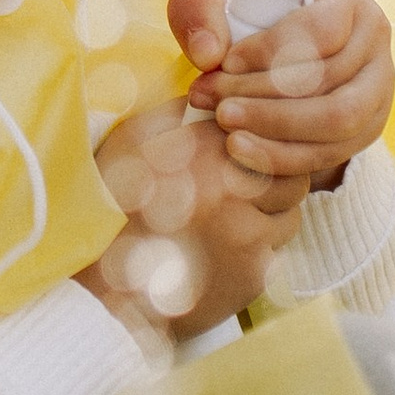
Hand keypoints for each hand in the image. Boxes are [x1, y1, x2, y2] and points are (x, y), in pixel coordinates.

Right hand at [81, 92, 310, 342]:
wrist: (103, 295)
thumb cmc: (112, 212)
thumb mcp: (130, 145)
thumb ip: (176, 113)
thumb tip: (216, 99)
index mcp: (201, 148)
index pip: (262, 126)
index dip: (255, 136)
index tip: (242, 147)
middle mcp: (231, 187)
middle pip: (288, 167)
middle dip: (271, 173)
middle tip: (245, 183)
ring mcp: (248, 233)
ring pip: (291, 209)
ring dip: (270, 211)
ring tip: (235, 217)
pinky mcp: (256, 273)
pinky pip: (277, 248)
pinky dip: (259, 246)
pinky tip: (226, 248)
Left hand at [170, 0, 394, 193]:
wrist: (277, 56)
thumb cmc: (248, 19)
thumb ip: (200, 6)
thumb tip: (208, 52)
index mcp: (348, 2)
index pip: (320, 29)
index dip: (271, 50)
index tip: (225, 63)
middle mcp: (373, 45)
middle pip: (329, 80)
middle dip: (265, 96)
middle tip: (215, 103)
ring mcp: (377, 92)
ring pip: (337, 122)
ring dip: (275, 130)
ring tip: (227, 128)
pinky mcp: (367, 130)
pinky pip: (331, 153)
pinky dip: (284, 156)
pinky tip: (244, 151)